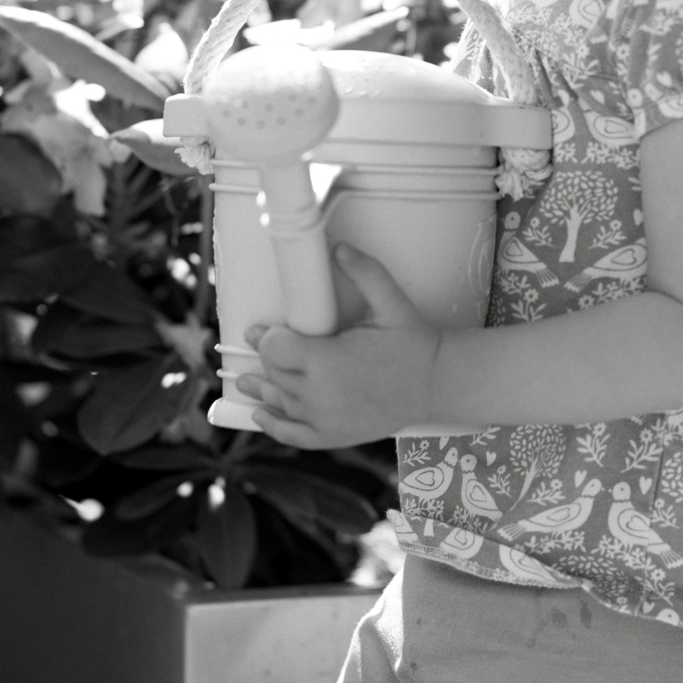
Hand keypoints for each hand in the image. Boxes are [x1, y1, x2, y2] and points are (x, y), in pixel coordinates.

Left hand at [237, 243, 440, 448]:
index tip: (262, 329)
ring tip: (245, 381)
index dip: (267, 337)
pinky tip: (261, 415)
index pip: (275, 350)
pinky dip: (273, 425)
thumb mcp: (391, 303)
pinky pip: (292, 434)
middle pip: (275, 374)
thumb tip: (338, 247)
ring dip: (261, 390)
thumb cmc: (414, 343)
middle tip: (258, 343)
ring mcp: (325, 418)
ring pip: (280, 402)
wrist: (437, 384)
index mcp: (326, 361)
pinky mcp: (333, 435)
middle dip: (266, 359)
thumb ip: (364, 272)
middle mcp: (319, 394)